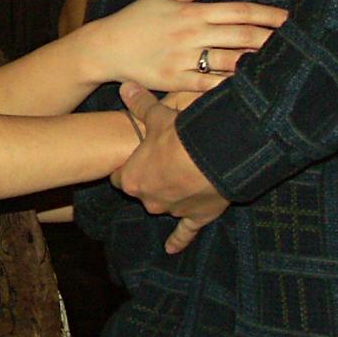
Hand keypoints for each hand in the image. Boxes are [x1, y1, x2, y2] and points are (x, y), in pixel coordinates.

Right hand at [88, 0, 285, 93]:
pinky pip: (208, 86)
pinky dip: (229, 87)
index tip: (291, 19)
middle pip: (241, 36)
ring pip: (229, 62)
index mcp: (192, 11)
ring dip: (256, 64)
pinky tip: (249, 89)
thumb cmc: (136, 20)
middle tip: (299, 44)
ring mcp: (182, 59)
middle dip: (271, 40)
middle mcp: (190, 34)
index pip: (239, 10)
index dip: (267, 14)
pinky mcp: (173, 81)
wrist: (104, 47)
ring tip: (282, 66)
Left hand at [113, 83, 228, 253]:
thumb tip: (125, 86)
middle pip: (142, 192)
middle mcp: (148, 199)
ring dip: (170, 195)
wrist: (217, 154)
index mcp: (132, 178)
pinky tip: (171, 250)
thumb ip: (140, 105)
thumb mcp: (158, 117)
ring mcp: (172, 210)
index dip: (127, 166)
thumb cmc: (181, 135)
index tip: (134, 158)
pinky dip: (178, 241)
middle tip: (161, 165)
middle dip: (150, 180)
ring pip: (164, 205)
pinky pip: (184, 233)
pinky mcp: (195, 217)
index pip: (120, 177)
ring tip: (180, 180)